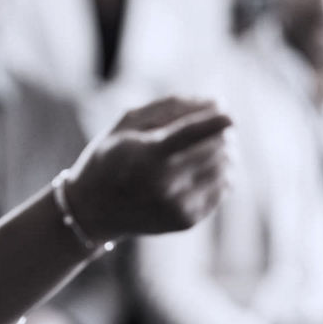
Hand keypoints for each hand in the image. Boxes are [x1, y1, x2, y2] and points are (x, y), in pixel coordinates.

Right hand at [66, 97, 232, 241]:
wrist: (92, 211)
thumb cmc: (110, 158)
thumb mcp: (126, 124)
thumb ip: (168, 107)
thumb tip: (215, 103)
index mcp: (146, 156)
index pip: (190, 133)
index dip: (215, 121)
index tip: (229, 113)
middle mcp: (164, 184)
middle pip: (214, 149)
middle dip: (219, 134)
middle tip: (214, 129)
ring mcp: (177, 205)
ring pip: (224, 169)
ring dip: (224, 153)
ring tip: (209, 146)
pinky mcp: (187, 220)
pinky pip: (222, 189)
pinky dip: (220, 174)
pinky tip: (203, 168)